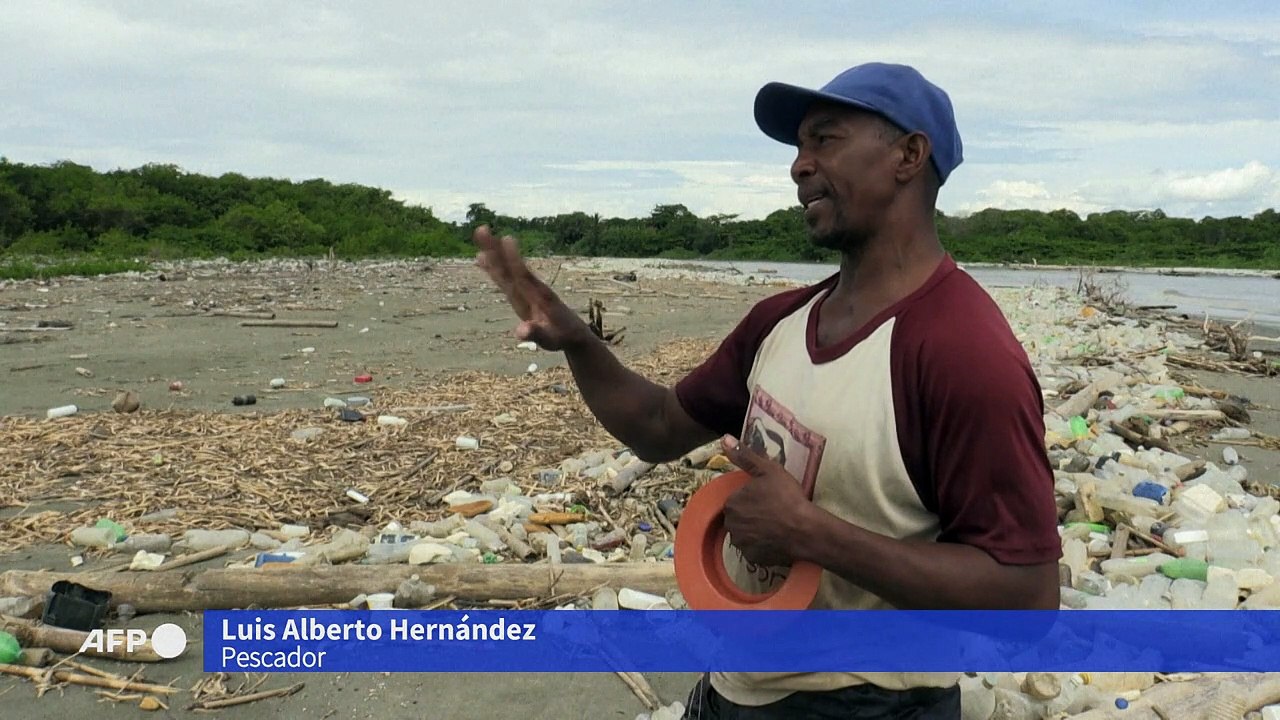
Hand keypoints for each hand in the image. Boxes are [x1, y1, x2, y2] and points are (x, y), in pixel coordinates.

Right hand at [473, 225, 589, 350]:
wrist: (574, 334)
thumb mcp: (550, 341)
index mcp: (538, 298)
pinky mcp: (521, 294)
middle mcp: (531, 289)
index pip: (523, 276)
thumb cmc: (562, 338)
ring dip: (494, 253)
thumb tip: (520, 331)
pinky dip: (494, 267)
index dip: (515, 260)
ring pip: (507, 269)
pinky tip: (481, 258)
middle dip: (496, 250)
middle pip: (510, 267)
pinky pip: (505, 277)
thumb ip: (537, 334)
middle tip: (481, 229)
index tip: (507, 240)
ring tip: (481, 234)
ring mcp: (526, 290)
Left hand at [719, 434, 813, 566]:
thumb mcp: (767, 470)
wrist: (805, 529)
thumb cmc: (786, 496)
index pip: (737, 500)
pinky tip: (777, 539)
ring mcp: (741, 544)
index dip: (752, 498)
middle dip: (752, 515)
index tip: (768, 498)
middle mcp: (731, 525)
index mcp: (731, 503)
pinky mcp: (753, 559)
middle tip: (773, 511)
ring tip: (777, 526)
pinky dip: (763, 546)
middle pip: (739, 518)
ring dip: (756, 531)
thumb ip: (744, 455)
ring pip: (745, 534)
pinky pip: (755, 550)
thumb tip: (724, 438)